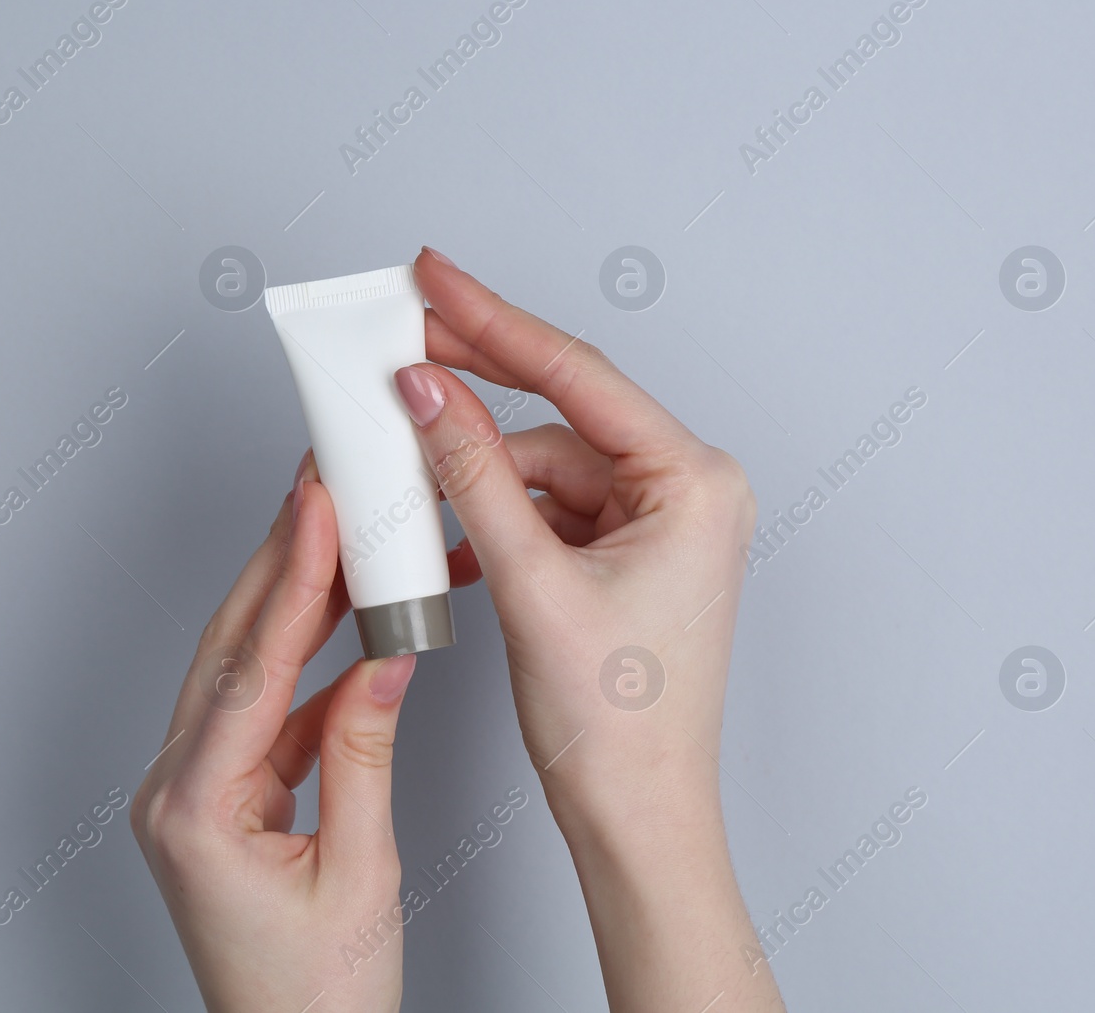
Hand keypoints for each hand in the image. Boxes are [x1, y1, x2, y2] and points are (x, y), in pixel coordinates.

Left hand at [130, 455, 416, 1012]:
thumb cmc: (314, 998)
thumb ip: (364, 753)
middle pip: (231, 646)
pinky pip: (265, 707)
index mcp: (194, 811)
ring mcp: (194, 790)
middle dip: (282, 560)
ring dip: (296, 601)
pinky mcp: (224, 795)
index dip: (292, 578)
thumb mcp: (359, 872)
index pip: (251, 667)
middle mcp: (176, 791)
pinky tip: (353, 626)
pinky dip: (310, 663)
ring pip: (243, 666)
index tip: (317, 507)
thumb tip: (385, 656)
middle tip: (323, 486)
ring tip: (344, 533)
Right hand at [393, 247, 782, 1009]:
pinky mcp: (623, 554)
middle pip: (559, 411)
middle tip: (401, 342)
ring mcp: (653, 523)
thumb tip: (426, 393)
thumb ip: (472, 476)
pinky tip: (446, 537)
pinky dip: (492, 517)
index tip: (433, 278)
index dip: (493, 321)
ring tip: (405, 468)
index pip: (577, 375)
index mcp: (692, 483)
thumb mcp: (530, 584)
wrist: (637, 816)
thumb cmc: (618, 724)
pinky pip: (543, 509)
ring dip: (472, 472)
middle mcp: (684, 491)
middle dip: (476, 384)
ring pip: (541, 464)